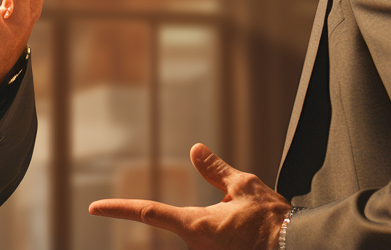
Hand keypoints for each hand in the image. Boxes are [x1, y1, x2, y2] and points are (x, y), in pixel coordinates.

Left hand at [89, 144, 289, 249]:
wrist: (296, 246)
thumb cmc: (270, 219)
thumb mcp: (243, 185)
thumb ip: (215, 170)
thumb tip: (195, 150)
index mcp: (196, 226)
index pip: (149, 212)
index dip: (119, 209)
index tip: (94, 207)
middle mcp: (197, 248)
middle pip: (183, 225)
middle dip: (198, 217)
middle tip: (226, 216)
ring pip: (202, 236)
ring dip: (220, 228)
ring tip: (250, 228)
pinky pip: (213, 245)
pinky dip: (226, 236)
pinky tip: (247, 236)